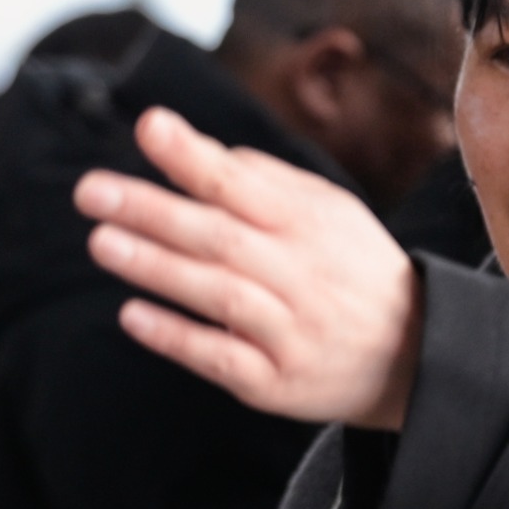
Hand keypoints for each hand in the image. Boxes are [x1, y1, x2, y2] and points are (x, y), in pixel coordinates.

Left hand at [75, 106, 421, 427]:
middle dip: (153, 212)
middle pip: (221, 238)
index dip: (194, 156)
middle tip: (92, 191)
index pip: (244, 186)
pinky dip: (177, 337)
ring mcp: (291, 332)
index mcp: (313, 228)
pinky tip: (133, 315)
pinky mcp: (277, 382)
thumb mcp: (336, 216)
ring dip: (157, 268)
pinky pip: (223, 358)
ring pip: (220, 295)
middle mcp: (304, 276)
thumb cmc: (359, 274)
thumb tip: (209, 154)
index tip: (149, 126)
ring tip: (102, 242)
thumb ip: (275, 184)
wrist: (416, 358)